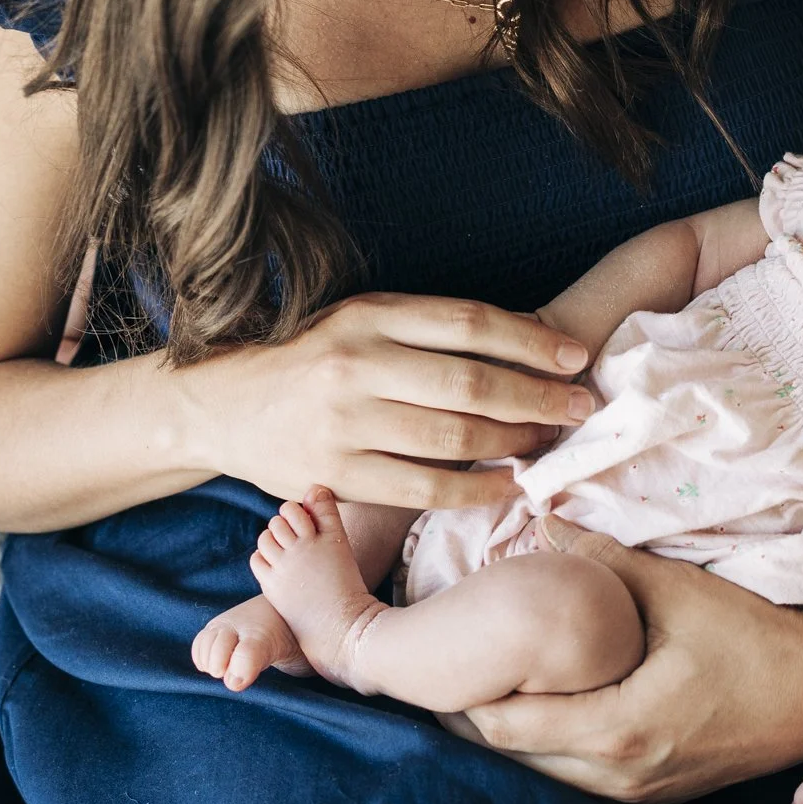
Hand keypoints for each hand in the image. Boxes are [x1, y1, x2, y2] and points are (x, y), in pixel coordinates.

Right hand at [175, 292, 596, 510]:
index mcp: (368, 314)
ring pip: (453, 436)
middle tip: (580, 407)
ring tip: (548, 442)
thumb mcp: (363, 320)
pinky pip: (423, 487)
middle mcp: (355, 364)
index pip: (468, 322)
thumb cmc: (314, 359)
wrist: (223, 405)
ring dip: (515, 442)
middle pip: (470, 382)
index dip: (531, 341)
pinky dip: (477, 488)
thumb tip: (530, 340)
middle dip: (537, 397)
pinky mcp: (335, 474)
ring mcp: (343, 423)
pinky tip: (511, 484)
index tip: (575, 357)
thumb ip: (430, 329)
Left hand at [462, 520, 802, 803]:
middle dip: (476, 713)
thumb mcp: (675, 588)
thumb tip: (538, 520)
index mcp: (616, 728)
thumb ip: (600, 560)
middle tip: (453, 663)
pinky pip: (578, 777)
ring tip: (493, 679)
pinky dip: (551, 746)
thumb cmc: (754, 633)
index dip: (461, 693)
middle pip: (510, 757)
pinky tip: (548, 703)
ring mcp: (639, 791)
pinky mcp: (656, 793)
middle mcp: (619, 774)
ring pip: (542, 773)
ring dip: (513, 732)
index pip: (502, 725)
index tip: (443, 652)